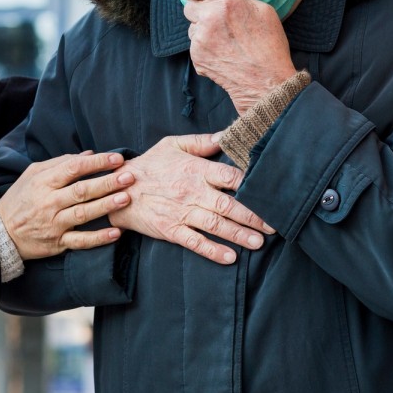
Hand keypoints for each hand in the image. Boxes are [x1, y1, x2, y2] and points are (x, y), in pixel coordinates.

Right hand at [0, 152, 134, 260]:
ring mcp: (54, 223)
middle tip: (129, 176)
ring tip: (126, 198)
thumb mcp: (33, 174)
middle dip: (107, 182)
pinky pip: (81, 241)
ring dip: (106, 206)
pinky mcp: (57, 243)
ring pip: (84, 214)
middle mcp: (49, 202)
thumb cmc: (19, 199)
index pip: (74, 168)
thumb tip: (89, 154)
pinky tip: (116, 233)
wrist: (1, 232)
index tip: (117, 158)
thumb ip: (60, 163)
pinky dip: (98, 238)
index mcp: (44, 182)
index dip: (97, 162)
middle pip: (82, 190)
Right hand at [110, 135, 274, 264]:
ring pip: (216, 224)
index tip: (269, 191)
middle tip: (273, 225)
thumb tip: (226, 135)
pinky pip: (195, 242)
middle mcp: (192, 192)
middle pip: (228, 204)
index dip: (250, 184)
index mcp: (195, 169)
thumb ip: (201, 141)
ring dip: (239, 234)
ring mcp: (182, 212)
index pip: (229, 176)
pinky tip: (229, 258)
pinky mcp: (171, 229)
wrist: (118, 188)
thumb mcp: (172, 144)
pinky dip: (212, 250)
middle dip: (253, 216)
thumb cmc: (149, 165)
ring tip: (259, 242)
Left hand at [181, 0, 296, 112]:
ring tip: (224, 40)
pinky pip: (194, 45)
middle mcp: (209, 17)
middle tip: (218, 20)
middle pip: (189, 6)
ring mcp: (200, 38)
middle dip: (200, 11)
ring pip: (191, 27)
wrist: (266, 82)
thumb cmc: (269, 45)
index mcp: (226, 1)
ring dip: (202, 30)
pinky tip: (222, 53)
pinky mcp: (196, 56)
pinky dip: (204, 47)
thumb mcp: (263, 10)